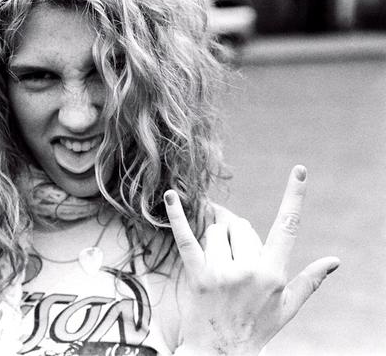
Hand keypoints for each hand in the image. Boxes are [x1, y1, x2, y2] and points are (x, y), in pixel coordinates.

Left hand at [167, 166, 339, 355]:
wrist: (221, 353)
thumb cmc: (256, 329)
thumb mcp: (287, 308)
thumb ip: (310, 281)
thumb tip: (335, 260)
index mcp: (274, 274)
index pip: (287, 227)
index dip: (294, 197)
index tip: (299, 171)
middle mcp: (249, 270)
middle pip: (240, 226)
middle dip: (237, 236)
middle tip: (235, 263)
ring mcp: (222, 273)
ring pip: (216, 231)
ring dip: (216, 240)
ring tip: (218, 267)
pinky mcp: (197, 276)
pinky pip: (186, 239)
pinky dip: (177, 216)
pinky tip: (172, 196)